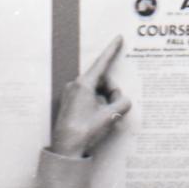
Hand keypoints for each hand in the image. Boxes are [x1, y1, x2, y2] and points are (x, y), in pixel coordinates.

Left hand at [51, 35, 131, 157]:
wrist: (66, 149)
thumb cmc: (85, 130)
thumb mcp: (110, 116)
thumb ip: (122, 103)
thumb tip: (123, 100)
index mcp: (84, 84)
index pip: (102, 63)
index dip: (112, 50)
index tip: (118, 38)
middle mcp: (75, 85)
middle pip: (102, 79)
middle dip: (112, 90)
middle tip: (116, 107)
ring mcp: (71, 94)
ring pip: (96, 89)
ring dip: (105, 99)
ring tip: (106, 116)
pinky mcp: (70, 103)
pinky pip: (89, 97)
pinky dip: (98, 104)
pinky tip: (98, 118)